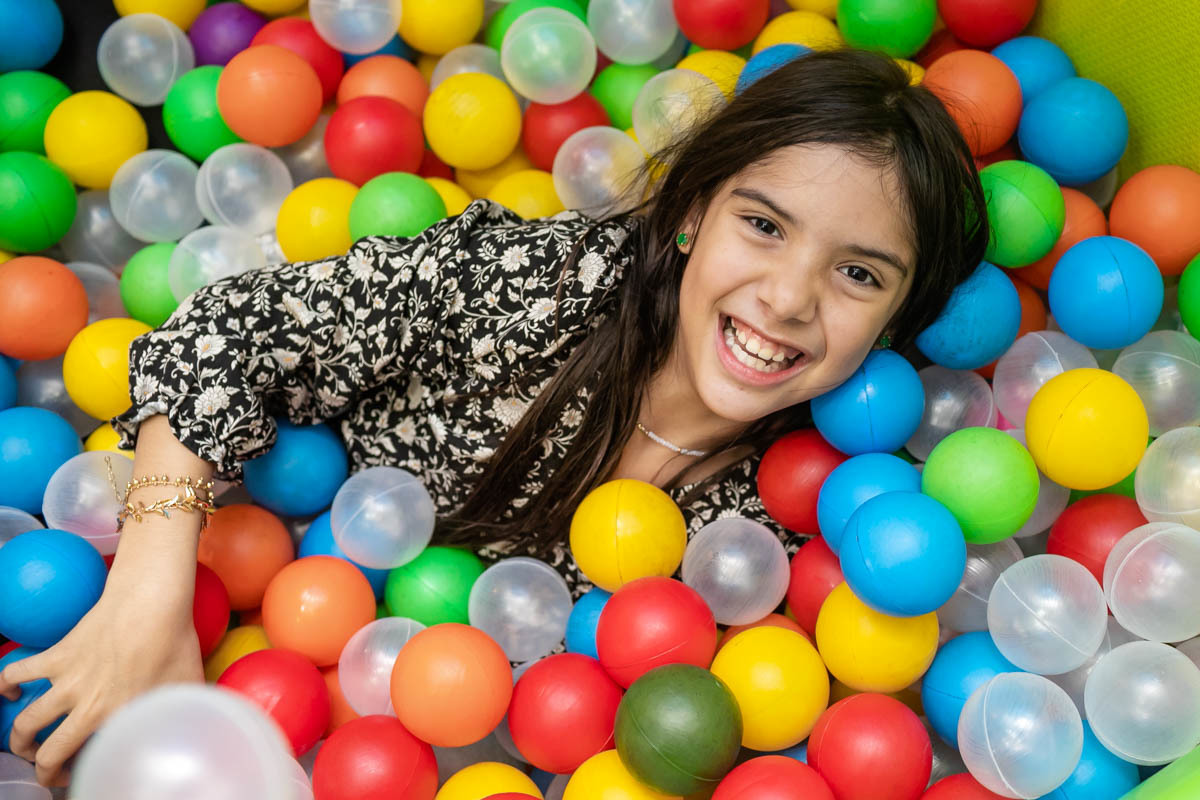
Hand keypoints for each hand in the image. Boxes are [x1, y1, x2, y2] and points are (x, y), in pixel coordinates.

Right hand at [0, 573, 202, 786]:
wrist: (150, 601)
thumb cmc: (174, 641)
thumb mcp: (188, 684)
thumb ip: (186, 710)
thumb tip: (200, 725)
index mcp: (117, 718)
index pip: (90, 761)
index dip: (84, 773)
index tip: (85, 773)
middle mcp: (86, 706)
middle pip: (47, 754)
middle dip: (43, 770)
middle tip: (48, 770)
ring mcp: (66, 681)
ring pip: (25, 723)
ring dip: (19, 738)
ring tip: (26, 742)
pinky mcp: (55, 656)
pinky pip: (14, 673)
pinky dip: (5, 685)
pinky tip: (12, 693)